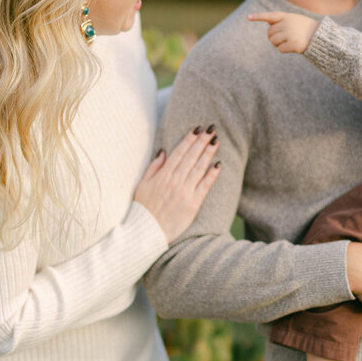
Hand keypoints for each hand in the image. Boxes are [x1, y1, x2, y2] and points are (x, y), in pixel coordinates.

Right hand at [134, 128, 221, 242]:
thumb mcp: (142, 185)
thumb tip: (164, 152)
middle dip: (202, 141)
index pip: (179, 152)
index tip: (197, 128)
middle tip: (211, 128)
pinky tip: (218, 164)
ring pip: (199, 168)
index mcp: (162, 175)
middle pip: (191, 156)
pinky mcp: (193, 203)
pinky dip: (212, 174)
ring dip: (209, 153)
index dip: (189, 139)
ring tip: (216, 141)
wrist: (147, 232)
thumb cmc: (143, 209)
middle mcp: (175, 181)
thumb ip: (154, 167)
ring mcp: (185, 191)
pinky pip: (205, 185)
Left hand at [248, 11, 318, 53]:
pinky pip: (280, 49)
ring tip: (289, 41)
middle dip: (273, 37)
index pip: (270, 16)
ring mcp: (289, 34)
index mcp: (287, 16)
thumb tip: (268, 25)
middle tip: (282, 38)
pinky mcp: (292, 44)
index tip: (248, 17)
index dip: (258, 17)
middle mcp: (287, 24)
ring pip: (273, 41)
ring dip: (278, 44)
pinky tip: (292, 47)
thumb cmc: (307, 28)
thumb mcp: (296, 19)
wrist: (321, 37)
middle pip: (270, 33)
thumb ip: (283, 20)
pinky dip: (284, 50)